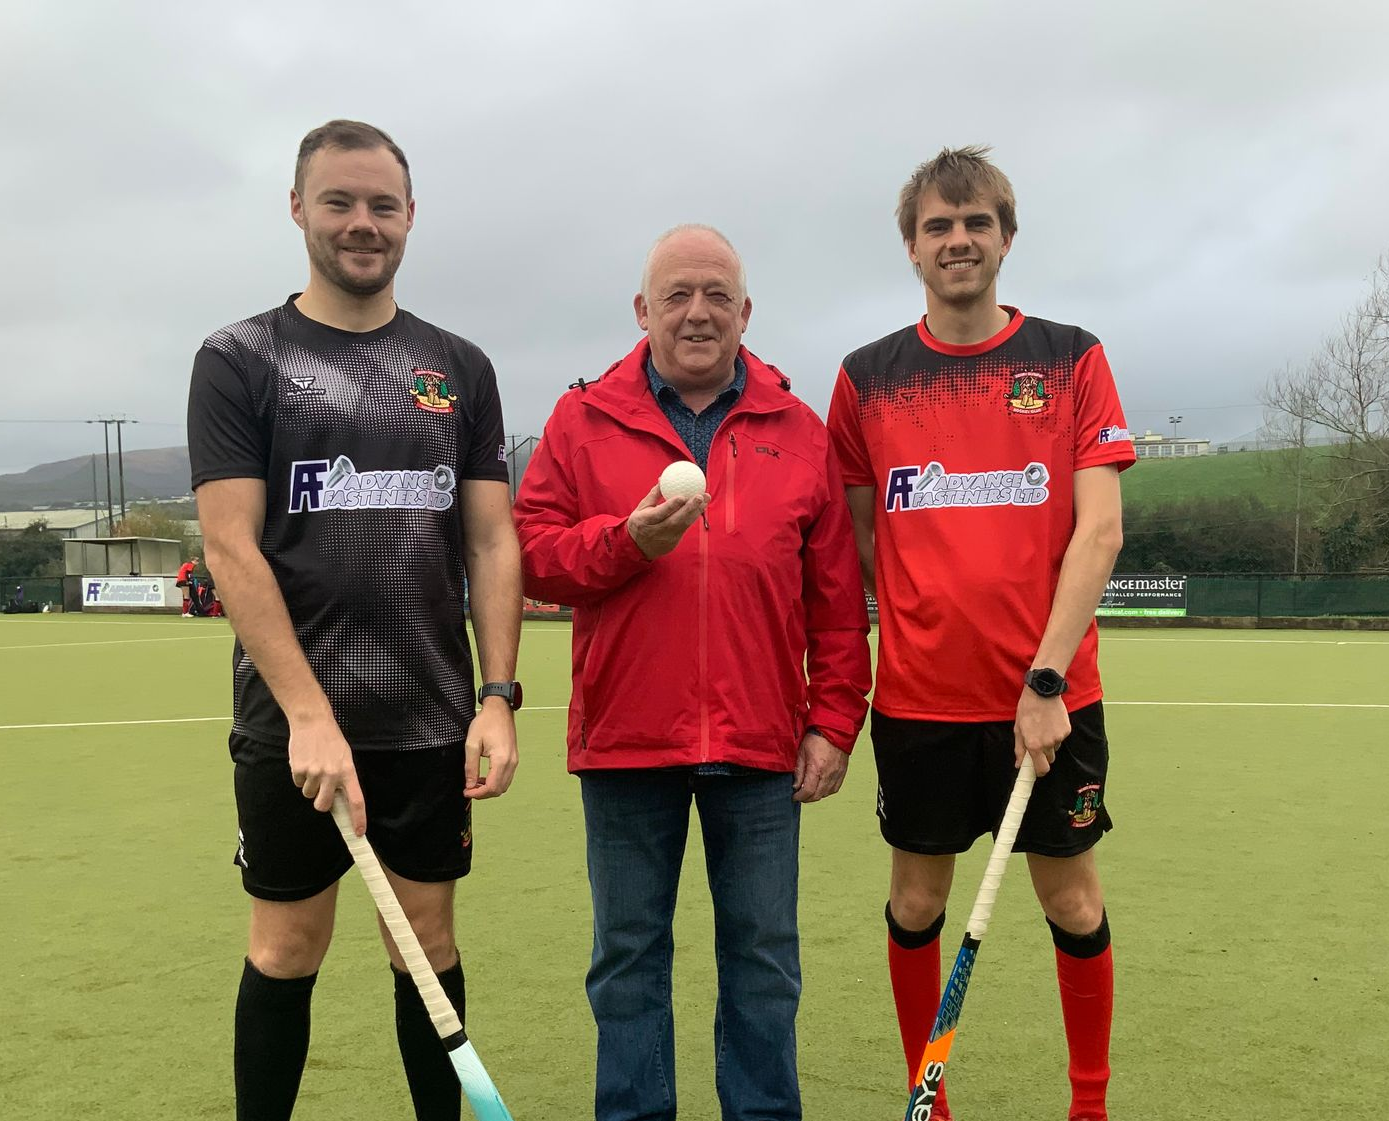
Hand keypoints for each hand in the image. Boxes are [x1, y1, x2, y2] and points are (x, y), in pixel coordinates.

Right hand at [289, 716, 364, 833]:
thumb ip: (343, 778)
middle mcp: (332, 774)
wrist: (312, 721)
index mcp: (348, 772)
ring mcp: (314, 772)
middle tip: (321, 790)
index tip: (358, 833)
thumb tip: (339, 800)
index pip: (356, 801)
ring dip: (310, 784)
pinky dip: (300, 775)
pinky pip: (297, 783)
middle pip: (322, 806)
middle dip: (320, 802)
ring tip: (314, 765)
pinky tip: (304, 760)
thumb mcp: (344, 757)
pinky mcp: (299, 769)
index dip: (358, 819)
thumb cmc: (331, 740)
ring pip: (308, 794)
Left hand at [464, 698, 518, 798]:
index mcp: (501, 759)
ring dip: (490, 788)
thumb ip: (470, 767)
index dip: (478, 794)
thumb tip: (470, 784)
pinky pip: (506, 777)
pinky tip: (484, 777)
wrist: (499, 709)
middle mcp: (511, 762)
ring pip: (504, 785)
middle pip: (499, 789)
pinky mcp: (514, 758)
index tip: (467, 792)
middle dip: (483, 793)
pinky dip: (496, 782)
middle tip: (469, 789)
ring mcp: (514, 760)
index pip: (492, 787)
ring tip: (475, 783)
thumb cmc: (487, 722)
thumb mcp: (472, 744)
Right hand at [627, 483, 709, 559]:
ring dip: (697, 511)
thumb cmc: (640, 522)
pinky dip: (694, 516)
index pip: (660, 513)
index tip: (682, 496)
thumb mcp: (641, 508)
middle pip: (676, 520)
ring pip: (684, 524)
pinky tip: (701, 506)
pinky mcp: (674, 542)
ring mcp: (667, 538)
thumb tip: (663, 478)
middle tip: (700, 496)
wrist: (639, 548)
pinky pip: (686, 527)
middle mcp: (657, 531)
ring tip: (706, 498)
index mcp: (645, 521)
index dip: (671, 506)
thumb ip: (654, 494)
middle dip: (690, 508)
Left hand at [793, 730, 849, 802]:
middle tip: (800, 795)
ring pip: (826, 794)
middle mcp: (828, 774)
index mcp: (816, 769)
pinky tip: (821, 787)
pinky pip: (834, 789)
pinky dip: (826, 791)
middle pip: (817, 796)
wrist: (834, 730)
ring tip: (810, 791)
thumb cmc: (817, 738)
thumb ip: (799, 771)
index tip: (795, 796)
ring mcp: (837, 774)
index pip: (807, 791)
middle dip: (807, 798)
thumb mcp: (802, 753)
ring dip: (816, 795)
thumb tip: (796, 785)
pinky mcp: (842, 773)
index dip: (799, 797)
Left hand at [1013, 688, 1070, 776]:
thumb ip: (1019, 749)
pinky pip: (1062, 739)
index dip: (1039, 772)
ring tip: (1044, 729)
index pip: (1042, 769)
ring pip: (1055, 748)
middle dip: (1044, 756)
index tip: (1037, 770)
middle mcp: (1048, 744)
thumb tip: (1019, 765)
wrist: (1042, 692)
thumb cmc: (1027, 709)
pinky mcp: (1067, 731)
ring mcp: (1059, 737)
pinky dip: (1057, 735)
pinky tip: (1051, 723)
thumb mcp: (1018, 729)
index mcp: (1034, 745)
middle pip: (1050, 759)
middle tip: (1038, 743)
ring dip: (1050, 744)